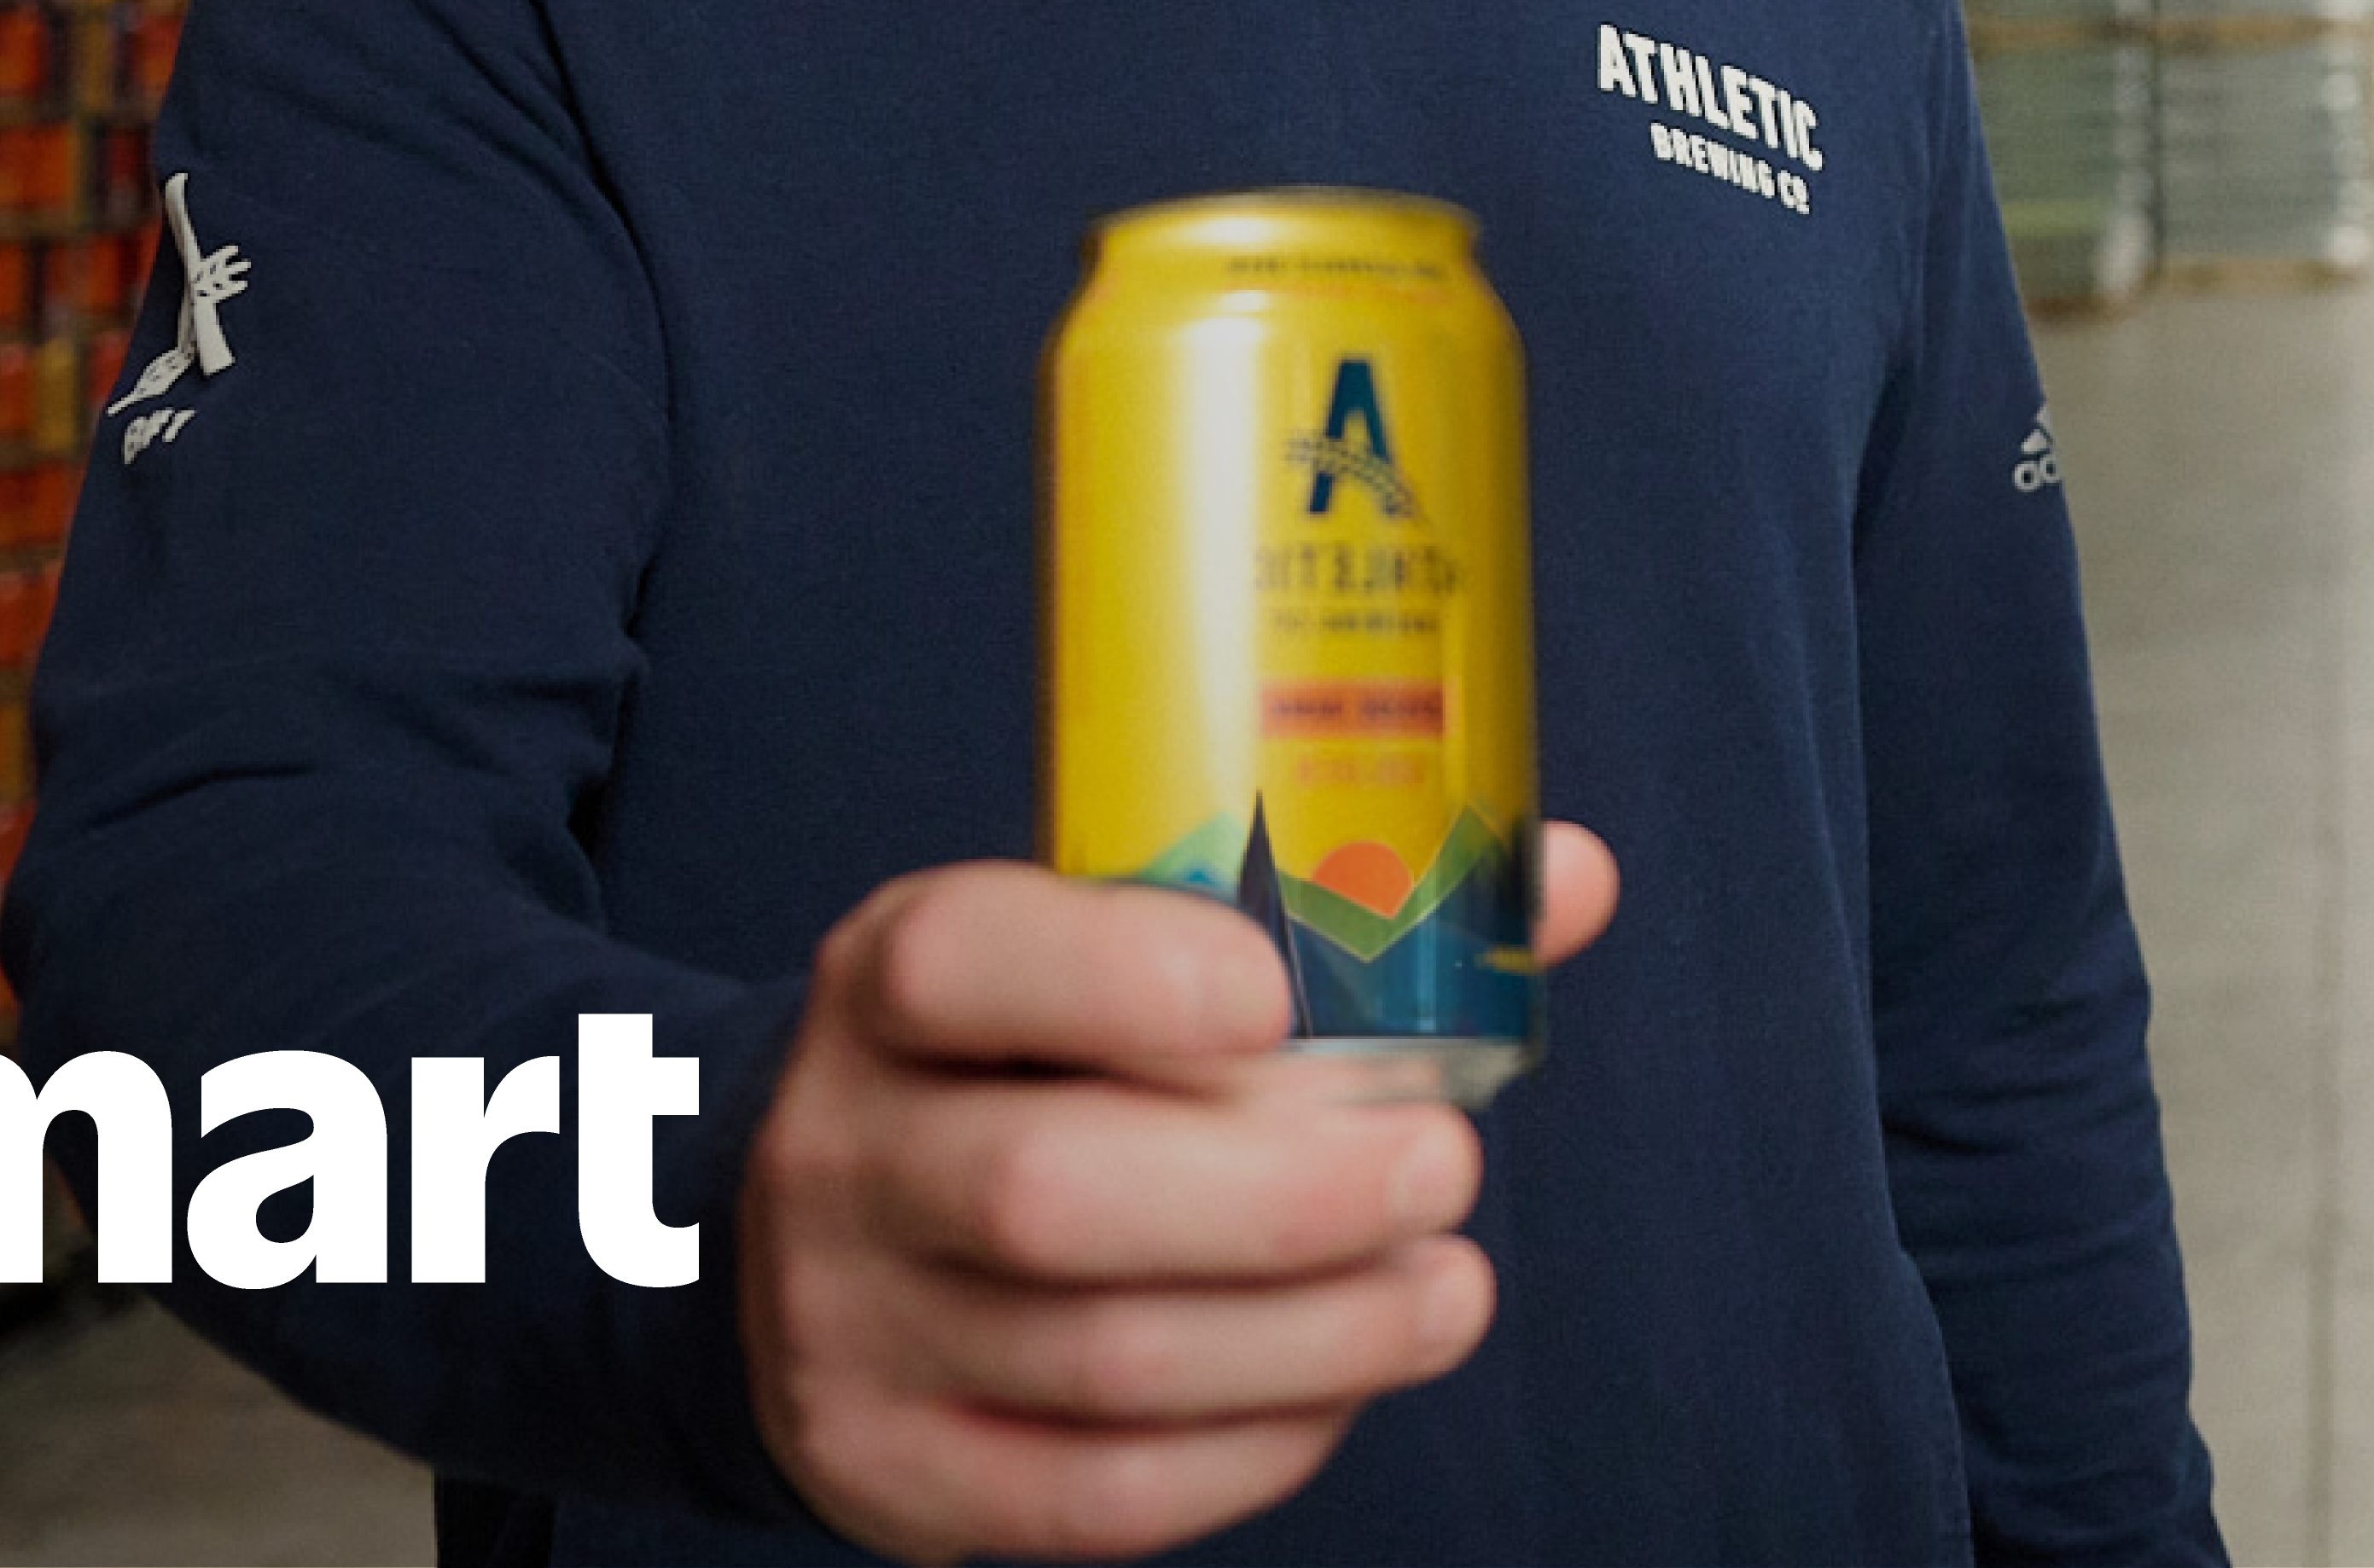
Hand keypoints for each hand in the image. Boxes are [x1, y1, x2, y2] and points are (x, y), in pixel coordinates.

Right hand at [741, 834, 1621, 1558]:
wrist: (808, 1238)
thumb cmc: (1023, 1067)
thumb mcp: (1102, 952)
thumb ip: (1324, 914)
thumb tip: (1565, 879)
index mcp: (894, 983)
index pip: (968, 965)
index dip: (1129, 978)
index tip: (1282, 997)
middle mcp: (845, 1151)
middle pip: (1052, 1194)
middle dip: (1285, 1198)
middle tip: (1443, 1169)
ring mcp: (850, 1327)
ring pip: (1102, 1360)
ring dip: (1315, 1335)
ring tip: (1446, 1289)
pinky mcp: (894, 1470)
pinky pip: (1099, 1494)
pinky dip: (1253, 1447)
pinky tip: (1342, 1384)